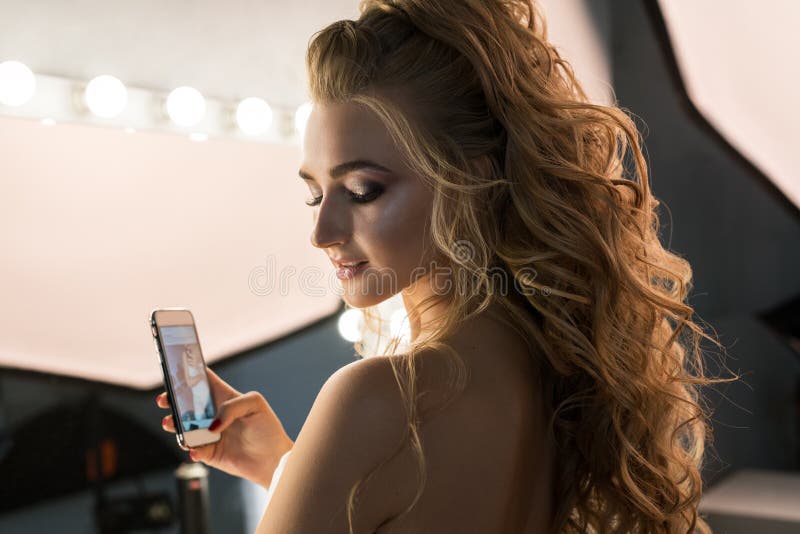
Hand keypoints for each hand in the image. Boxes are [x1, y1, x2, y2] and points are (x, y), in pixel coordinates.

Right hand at [157, 367, 293, 488]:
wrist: (273, 460)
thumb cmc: (267, 428)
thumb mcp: (255, 405)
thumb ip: (232, 407)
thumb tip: (212, 425)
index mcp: (224, 397)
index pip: (203, 380)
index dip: (188, 374)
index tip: (174, 371)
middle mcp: (214, 414)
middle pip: (186, 404)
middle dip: (172, 400)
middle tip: (164, 401)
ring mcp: (209, 434)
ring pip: (184, 427)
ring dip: (175, 426)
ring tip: (171, 424)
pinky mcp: (208, 453)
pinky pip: (193, 450)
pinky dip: (191, 449)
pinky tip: (195, 450)